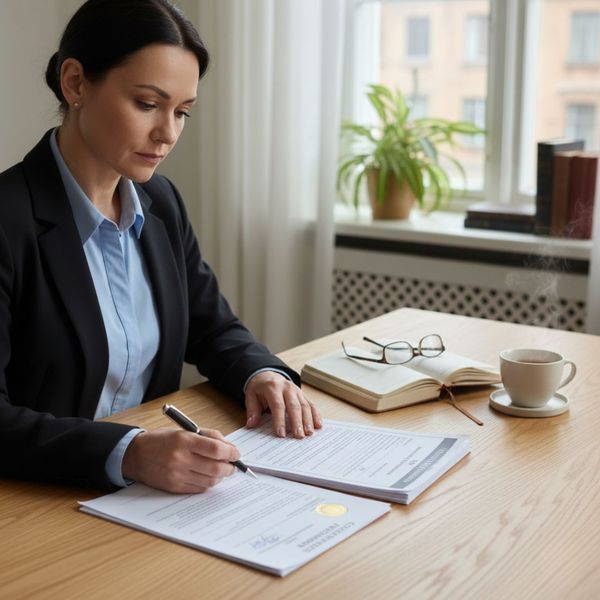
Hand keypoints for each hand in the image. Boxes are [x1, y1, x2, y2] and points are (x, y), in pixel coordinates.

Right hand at [122, 427, 239, 492]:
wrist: (136, 455)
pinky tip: (209, 477)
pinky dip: (209, 483)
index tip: (236, 453)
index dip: (230, 452)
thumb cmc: (162, 440)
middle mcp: (180, 458)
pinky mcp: (174, 487)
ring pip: (210, 480)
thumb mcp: (184, 430)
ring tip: (222, 470)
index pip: (215, 448)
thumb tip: (228, 447)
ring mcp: (177, 475)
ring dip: (221, 476)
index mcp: (184, 440)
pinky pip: (199, 488)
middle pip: (216, 467)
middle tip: (233, 464)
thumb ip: (208, 436)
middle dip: (229, 467)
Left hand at [245, 371, 321, 437]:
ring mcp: (297, 390)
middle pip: (294, 406)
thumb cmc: (260, 388)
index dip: (279, 420)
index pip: (278, 405)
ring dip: (308, 420)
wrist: (268, 375)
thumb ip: (252, 410)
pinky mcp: (303, 394)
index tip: (281, 434)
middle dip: (297, 422)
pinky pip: (311, 404)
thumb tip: (251, 424)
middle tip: (299, 436)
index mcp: (272, 387)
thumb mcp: (251, 396)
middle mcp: (287, 387)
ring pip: (305, 405)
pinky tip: (318, 425)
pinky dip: (316, 415)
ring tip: (309, 433)